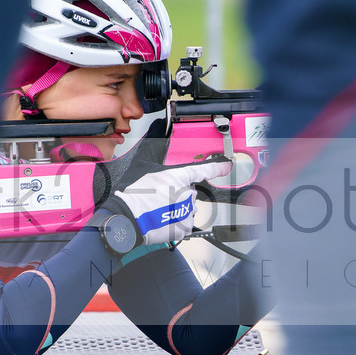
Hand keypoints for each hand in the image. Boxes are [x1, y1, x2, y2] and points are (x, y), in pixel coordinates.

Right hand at [102, 156, 231, 246]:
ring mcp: (187, 211)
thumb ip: (156, 153)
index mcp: (180, 177)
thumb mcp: (144, 166)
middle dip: (177, 194)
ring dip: (176, 209)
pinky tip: (162, 219)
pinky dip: (175, 223)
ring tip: (158, 209)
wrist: (128, 217)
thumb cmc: (134, 194)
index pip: (205, 170)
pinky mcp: (184, 227)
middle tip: (159, 197)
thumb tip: (158, 127)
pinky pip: (184, 223)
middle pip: (189, 192)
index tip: (227, 166)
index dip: (218, 168)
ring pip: (187, 208)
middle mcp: (187, 194)